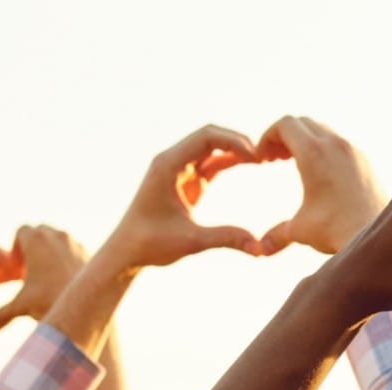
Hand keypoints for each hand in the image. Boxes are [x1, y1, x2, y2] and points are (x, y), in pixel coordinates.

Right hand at [0, 226, 86, 334]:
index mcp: (36, 240)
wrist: (88, 307)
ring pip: (57, 237)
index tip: (18, 268)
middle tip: (31, 271)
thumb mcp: (21, 306)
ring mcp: (74, 240)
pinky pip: (72, 246)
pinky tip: (64, 279)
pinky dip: (66, 256)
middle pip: (39, 231)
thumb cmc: (51, 303)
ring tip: (47, 276)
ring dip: (50, 250)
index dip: (16, 248)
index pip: (21, 230)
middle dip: (33, 247)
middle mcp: (56, 234)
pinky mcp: (87, 250)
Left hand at [99, 125, 262, 271]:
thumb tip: (259, 248)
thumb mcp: (191, 241)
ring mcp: (178, 169)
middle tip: (265, 155)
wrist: (127, 252)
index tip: (256, 155)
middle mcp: (171, 160)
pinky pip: (211, 162)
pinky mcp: (185, 181)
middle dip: (237, 141)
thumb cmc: (150, 244)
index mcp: (167, 165)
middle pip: (210, 135)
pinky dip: (229, 161)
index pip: (205, 137)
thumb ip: (226, 238)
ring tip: (263, 158)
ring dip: (235, 149)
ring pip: (211, 147)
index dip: (234, 141)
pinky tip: (251, 163)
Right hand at [257, 116, 384, 254]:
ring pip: (322, 130)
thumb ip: (278, 233)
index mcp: (313, 153)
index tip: (263, 159)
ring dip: (304, 141)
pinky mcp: (365, 160)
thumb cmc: (337, 230)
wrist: (377, 236)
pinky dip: (323, 148)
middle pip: (302, 123)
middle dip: (284, 137)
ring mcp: (353, 150)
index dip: (267, 137)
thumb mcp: (301, 230)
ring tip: (294, 163)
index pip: (285, 124)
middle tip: (274, 159)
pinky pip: (339, 142)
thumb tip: (263, 249)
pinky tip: (320, 173)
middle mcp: (335, 144)